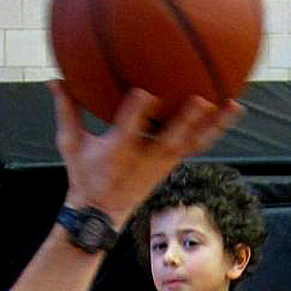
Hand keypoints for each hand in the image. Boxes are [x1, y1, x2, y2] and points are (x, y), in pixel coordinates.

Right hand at [49, 81, 243, 225]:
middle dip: (184, 122)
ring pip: (193, 142)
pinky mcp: (173, 163)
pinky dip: (214, 128)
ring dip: (214, 125)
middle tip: (200, 101)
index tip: (145, 93)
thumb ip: (67, 109)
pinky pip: (198, 144)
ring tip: (235, 104)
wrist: (101, 211)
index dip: (137, 111)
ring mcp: (163, 162)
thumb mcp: (70, 143)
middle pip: (169, 139)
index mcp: (119, 150)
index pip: (128, 128)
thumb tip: (55, 78)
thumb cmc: (83, 173)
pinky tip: (230, 110)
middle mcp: (145, 157)